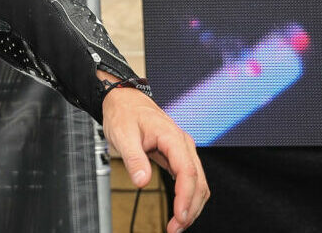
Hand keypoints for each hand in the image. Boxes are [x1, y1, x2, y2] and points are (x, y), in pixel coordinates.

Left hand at [102, 86, 207, 232]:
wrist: (125, 100)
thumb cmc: (124, 113)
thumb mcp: (123, 134)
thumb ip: (134, 158)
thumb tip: (141, 181)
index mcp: (172, 137)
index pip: (187, 171)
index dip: (185, 197)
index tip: (179, 216)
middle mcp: (183, 144)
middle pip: (198, 181)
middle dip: (190, 208)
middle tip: (176, 228)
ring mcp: (183, 150)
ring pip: (198, 183)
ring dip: (192, 205)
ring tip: (178, 224)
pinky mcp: (179, 156)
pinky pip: (191, 180)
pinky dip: (189, 197)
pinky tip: (181, 209)